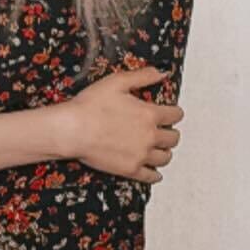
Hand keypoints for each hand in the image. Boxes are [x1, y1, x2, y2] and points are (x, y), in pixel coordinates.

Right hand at [57, 67, 183, 182]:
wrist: (72, 130)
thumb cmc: (90, 105)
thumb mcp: (117, 82)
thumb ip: (142, 76)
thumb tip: (162, 73)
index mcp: (149, 114)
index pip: (176, 115)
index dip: (174, 113)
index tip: (171, 114)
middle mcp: (150, 136)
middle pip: (173, 138)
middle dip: (170, 133)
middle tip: (164, 132)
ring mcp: (141, 155)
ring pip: (165, 158)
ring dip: (164, 152)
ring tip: (158, 149)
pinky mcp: (130, 170)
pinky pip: (151, 176)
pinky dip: (155, 174)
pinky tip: (154, 171)